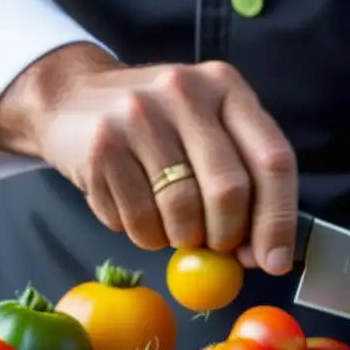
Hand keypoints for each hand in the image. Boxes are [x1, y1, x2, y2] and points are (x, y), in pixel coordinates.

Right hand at [0, 44, 297, 273]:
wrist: (71, 100)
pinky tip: (139, 215)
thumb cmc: (157, 127)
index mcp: (226, 88)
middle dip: (227, 235)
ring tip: (172, 225)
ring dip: (182, 238)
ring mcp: (140, 116)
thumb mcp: (207, 133)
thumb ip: (243, 182)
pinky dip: (146, 235)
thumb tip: (264, 254)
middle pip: (230, 190)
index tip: (276, 261)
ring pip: (183, 211)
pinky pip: (139, 219)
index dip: (278, 219)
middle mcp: (186, 93)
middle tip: (217, 246)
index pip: (272, 160)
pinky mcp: (103, 145)